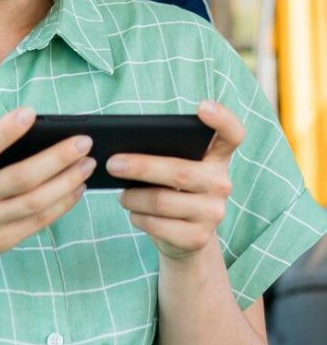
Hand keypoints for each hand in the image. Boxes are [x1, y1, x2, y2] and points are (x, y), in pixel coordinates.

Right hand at [0, 108, 96, 266]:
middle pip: (21, 177)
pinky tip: (77, 188)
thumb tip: (8, 122)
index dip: (5, 131)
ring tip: (88, 163)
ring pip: (35, 202)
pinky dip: (62, 205)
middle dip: (57, 158)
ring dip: (67, 182)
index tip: (30, 113)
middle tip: (84, 142)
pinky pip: (38, 222)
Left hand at [106, 101, 244, 260]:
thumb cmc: (172, 191)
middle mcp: (222, 183)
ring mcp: (214, 213)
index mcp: (217, 158)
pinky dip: (138, 218)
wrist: (185, 238)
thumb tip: (122, 153)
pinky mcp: (199, 238)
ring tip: (122, 195)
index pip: (232, 134)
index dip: (222, 119)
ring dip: (133, 197)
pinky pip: (158, 225)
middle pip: (180, 172)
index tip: (203, 106)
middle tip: (112, 163)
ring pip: (162, 201)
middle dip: (140, 166)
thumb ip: (161, 155)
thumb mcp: (172, 169)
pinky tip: (134, 214)